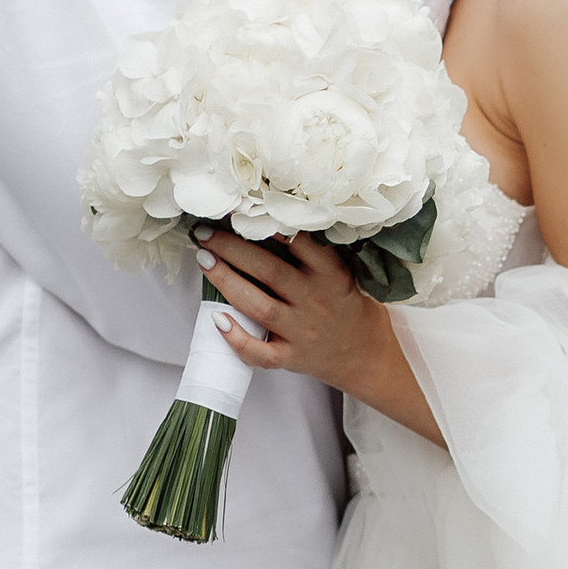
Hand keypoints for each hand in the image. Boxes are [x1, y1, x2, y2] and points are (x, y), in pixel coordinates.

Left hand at [196, 227, 398, 412]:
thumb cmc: (344, 304)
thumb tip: (264, 220)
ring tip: (204, 260)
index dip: (270, 226)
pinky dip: (237, 339)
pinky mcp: (291, 357)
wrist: (363, 353)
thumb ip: (311, 253)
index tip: (242, 211)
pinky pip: (261, 353)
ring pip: (259, 307)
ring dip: (227, 282)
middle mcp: (315, 302)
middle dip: (232, 249)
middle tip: (205, 233)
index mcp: (331, 275)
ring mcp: (302, 332)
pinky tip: (217, 320)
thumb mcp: (339, 272)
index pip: (300, 245)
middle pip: (269, 271)